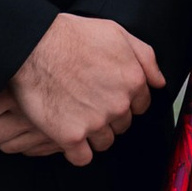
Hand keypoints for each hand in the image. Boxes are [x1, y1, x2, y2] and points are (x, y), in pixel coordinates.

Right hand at [0, 14, 163, 166]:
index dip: (125, 101)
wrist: (32, 46)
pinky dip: (77, 152)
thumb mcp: (116, 32)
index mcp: (133, 81)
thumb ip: (144, 57)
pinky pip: (82, 158)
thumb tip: (159, 82)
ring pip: (105, 142)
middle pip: (123, 124)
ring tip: (77, 120)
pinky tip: (69, 140)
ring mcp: (96, 122)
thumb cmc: (72, 35)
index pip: (140, 105)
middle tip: (88, 104)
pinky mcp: (71, 136)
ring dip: (94, 135)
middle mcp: (119, 104)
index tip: (108, 96)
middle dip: (110, 117)